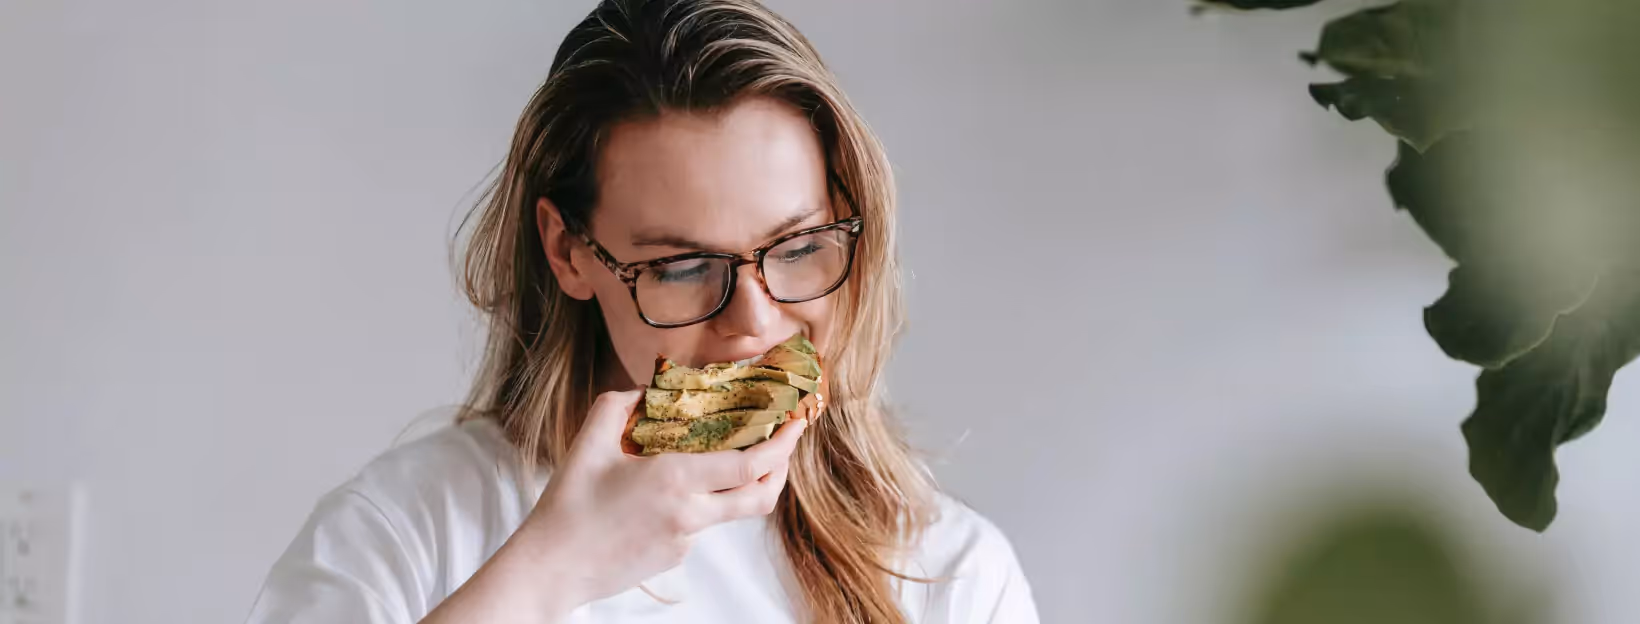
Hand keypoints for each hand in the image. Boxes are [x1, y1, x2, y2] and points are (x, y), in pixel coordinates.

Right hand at [515, 388, 807, 609]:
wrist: (552, 568)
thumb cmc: (567, 506)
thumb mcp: (589, 442)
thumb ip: (619, 404)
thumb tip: (647, 391)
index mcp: (675, 481)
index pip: (748, 465)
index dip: (781, 445)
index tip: (796, 424)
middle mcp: (690, 514)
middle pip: (759, 497)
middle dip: (780, 469)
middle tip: (783, 443)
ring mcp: (686, 540)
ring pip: (729, 510)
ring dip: (739, 484)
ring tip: (730, 457)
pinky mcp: (676, 556)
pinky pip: (699, 524)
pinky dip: (698, 502)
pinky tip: (668, 493)